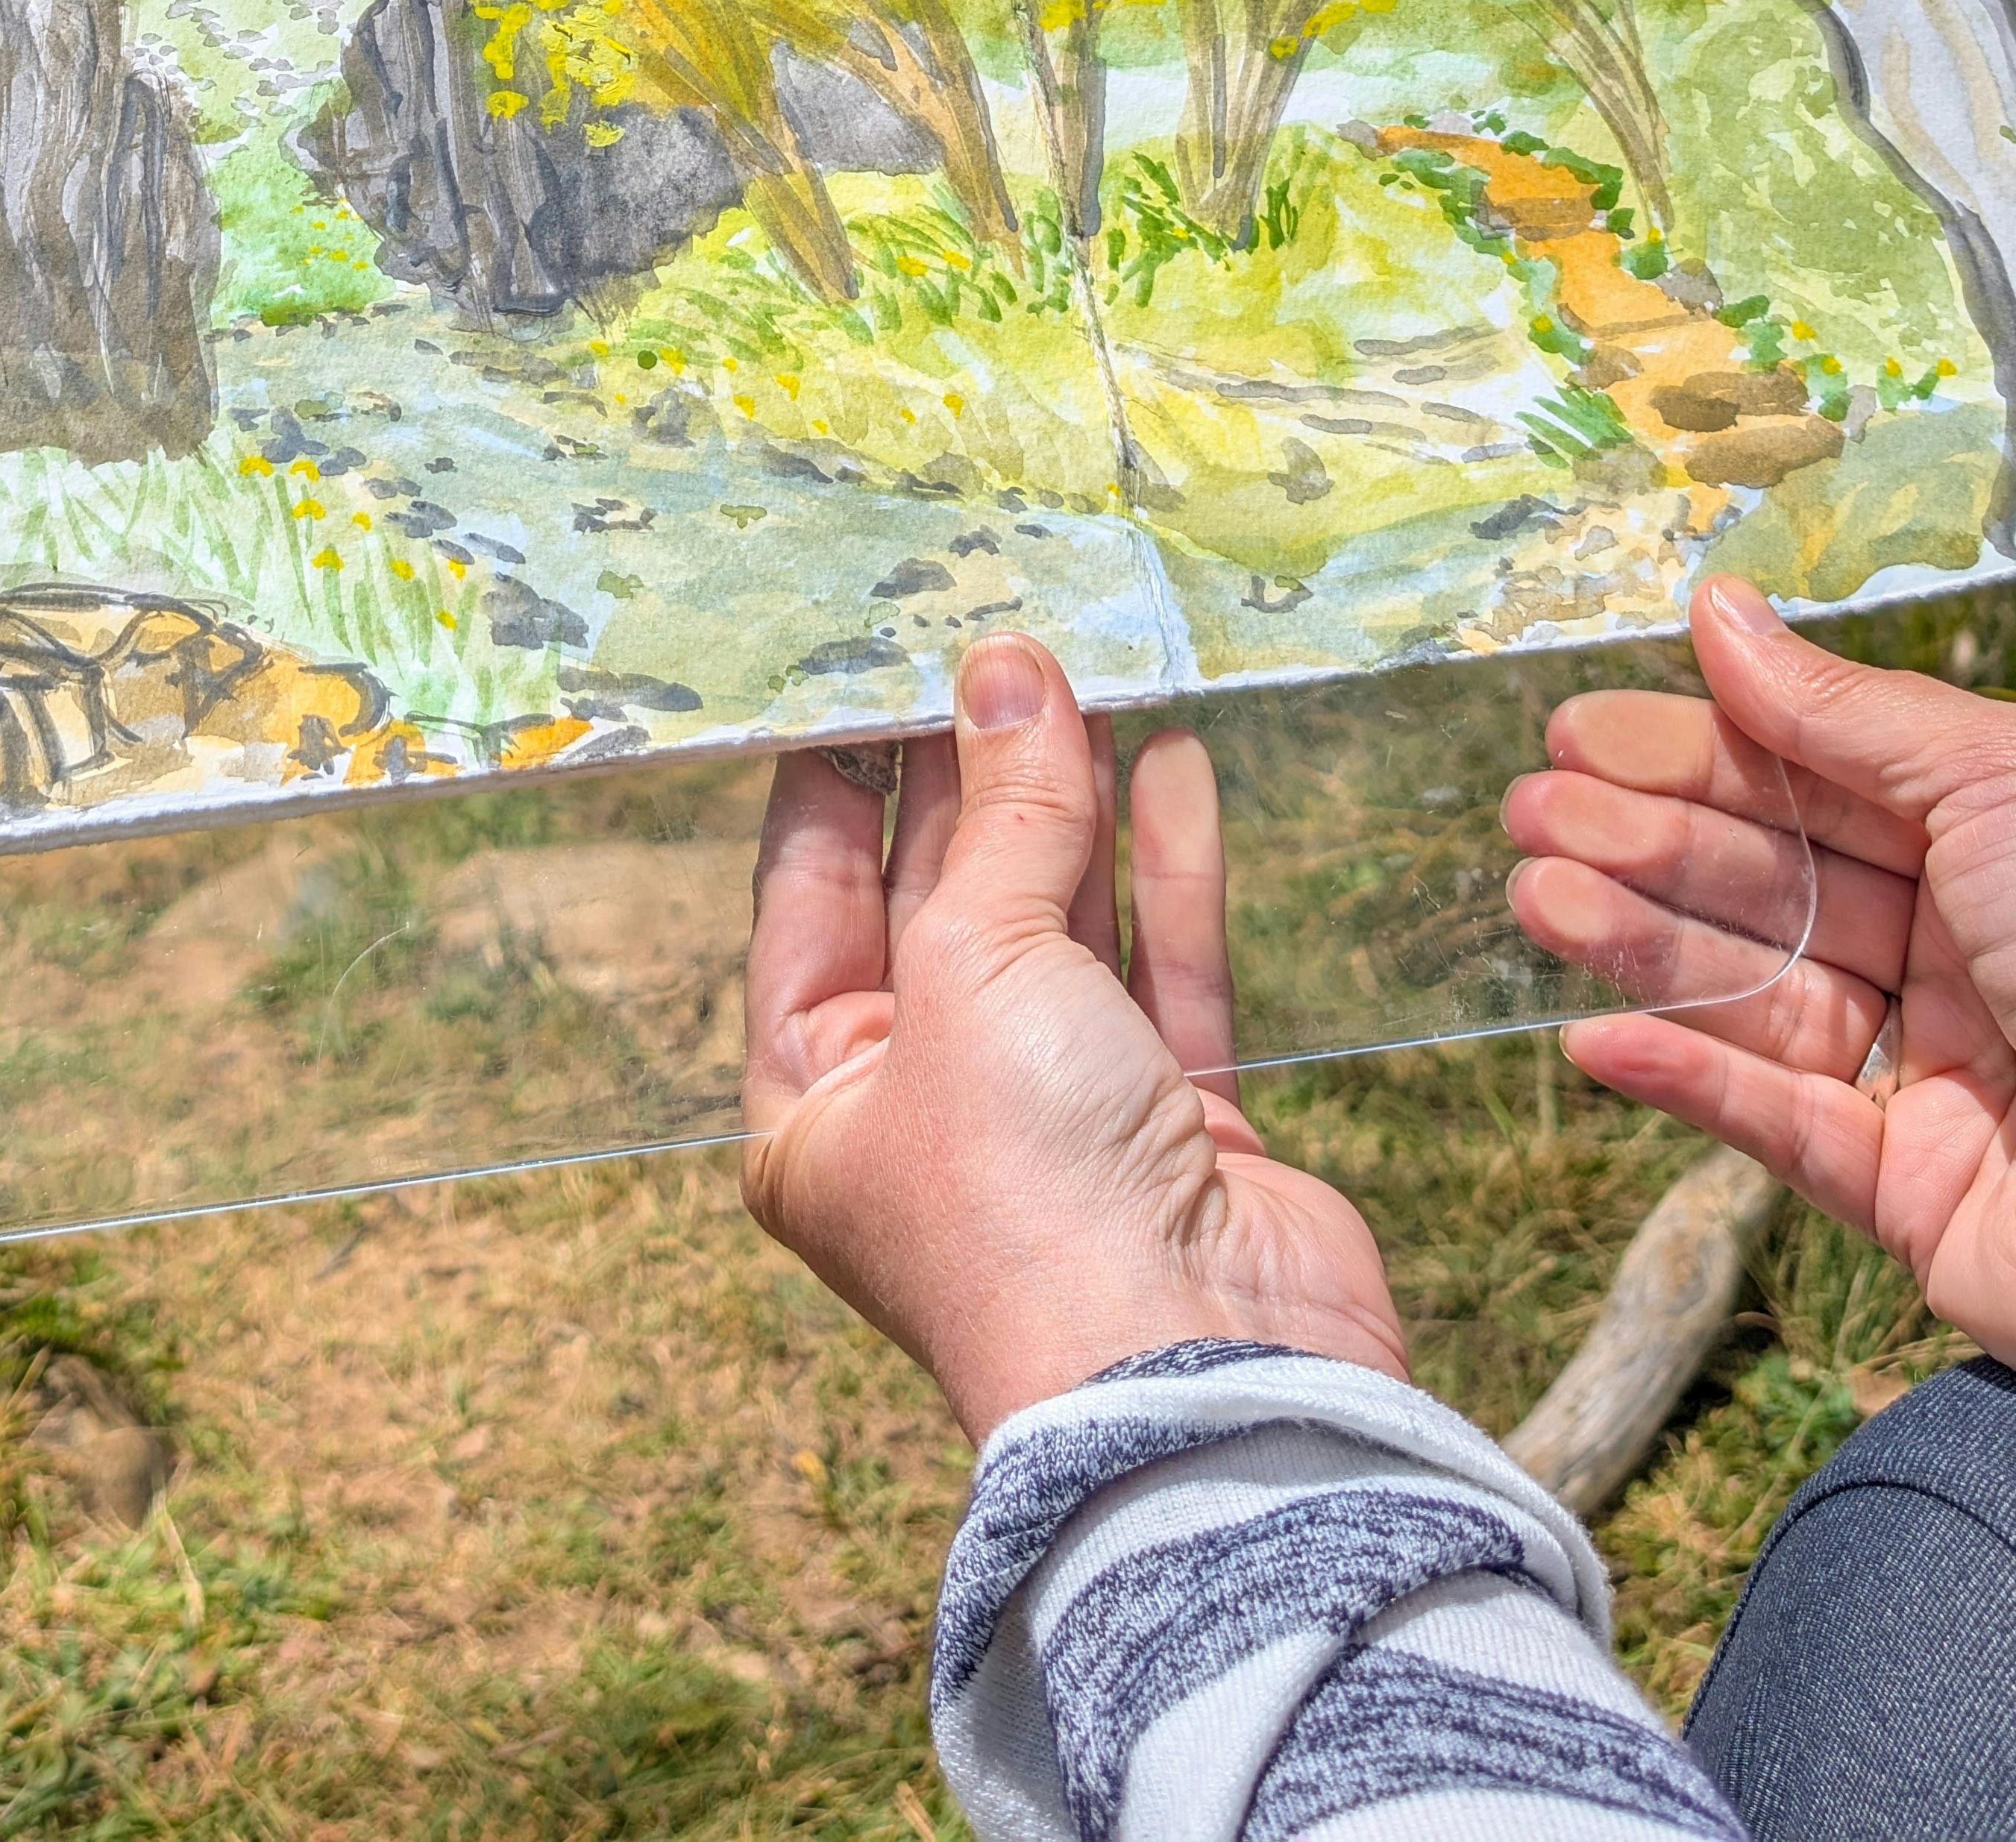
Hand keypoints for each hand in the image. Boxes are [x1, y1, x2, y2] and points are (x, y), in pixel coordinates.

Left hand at [747, 632, 1410, 1439]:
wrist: (1202, 1378)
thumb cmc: (1029, 1196)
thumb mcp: (981, 968)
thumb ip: (1004, 818)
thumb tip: (1005, 673)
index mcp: (819, 1099)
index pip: (812, 896)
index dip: (841, 774)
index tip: (867, 655)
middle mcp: (929, 1106)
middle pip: (941, 899)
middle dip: (975, 772)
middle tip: (1000, 637)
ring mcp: (1057, 1116)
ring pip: (1061, 923)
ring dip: (1077, 802)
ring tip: (1092, 669)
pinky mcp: (1176, 1123)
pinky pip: (1160, 970)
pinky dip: (1165, 869)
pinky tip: (1172, 762)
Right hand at [1506, 577, 2015, 1510]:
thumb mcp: (2008, 782)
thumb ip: (1844, 712)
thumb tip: (1717, 611)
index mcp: (2000, 843)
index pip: (1813, 782)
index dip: (1696, 753)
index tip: (1577, 729)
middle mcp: (1962, 952)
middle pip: (1770, 883)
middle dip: (1646, 842)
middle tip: (1531, 811)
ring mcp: (1934, 1079)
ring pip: (1756, 995)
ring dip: (1642, 944)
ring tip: (1539, 897)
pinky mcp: (1910, 1198)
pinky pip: (1774, 1128)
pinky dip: (1684, 1079)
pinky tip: (1598, 1033)